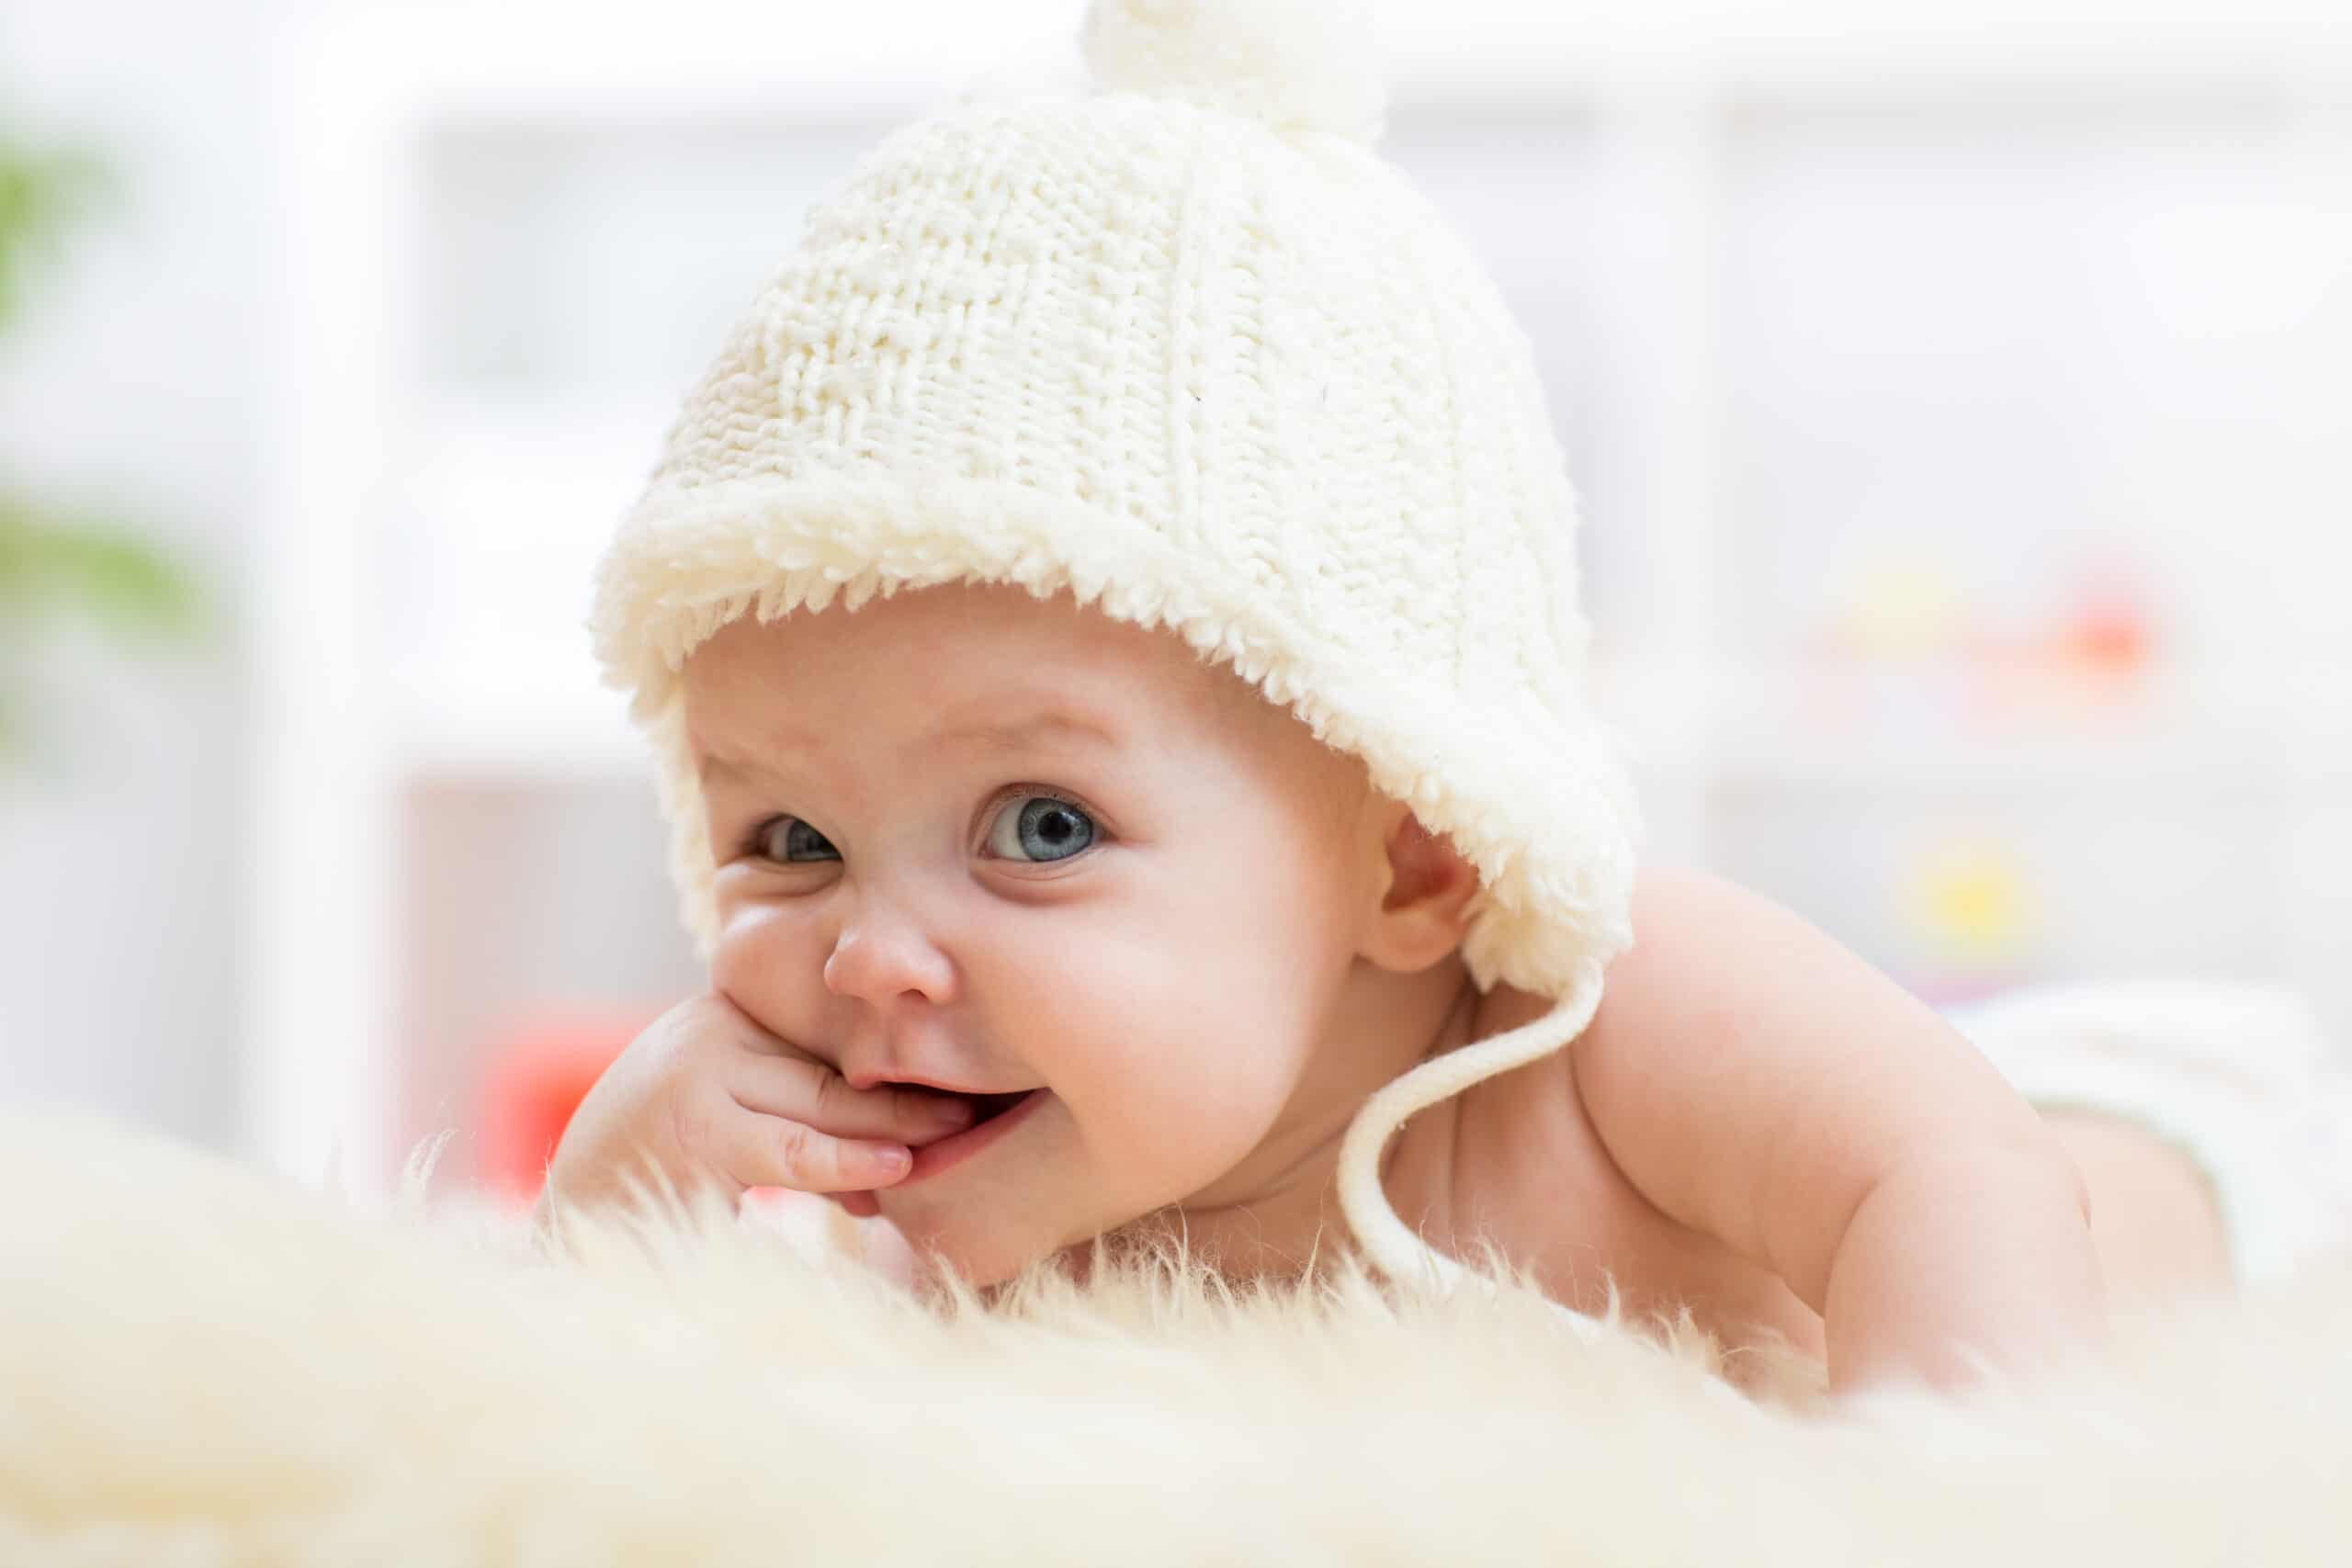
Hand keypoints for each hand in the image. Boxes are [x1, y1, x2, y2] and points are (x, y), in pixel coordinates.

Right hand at [534, 992, 976, 1224]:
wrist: (572, 1217)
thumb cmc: (666, 1165)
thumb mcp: (733, 1113)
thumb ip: (798, 1108)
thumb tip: (903, 1144)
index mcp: (724, 1011)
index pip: (828, 1032)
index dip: (897, 1058)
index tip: (967, 1071)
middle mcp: (709, 1029)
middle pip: (835, 1064)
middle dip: (911, 1095)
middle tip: (979, 1109)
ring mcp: (696, 1077)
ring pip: (823, 1107)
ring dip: (893, 1132)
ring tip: (956, 1138)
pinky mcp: (692, 1134)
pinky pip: (791, 1153)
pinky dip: (847, 1167)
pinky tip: (892, 1175)